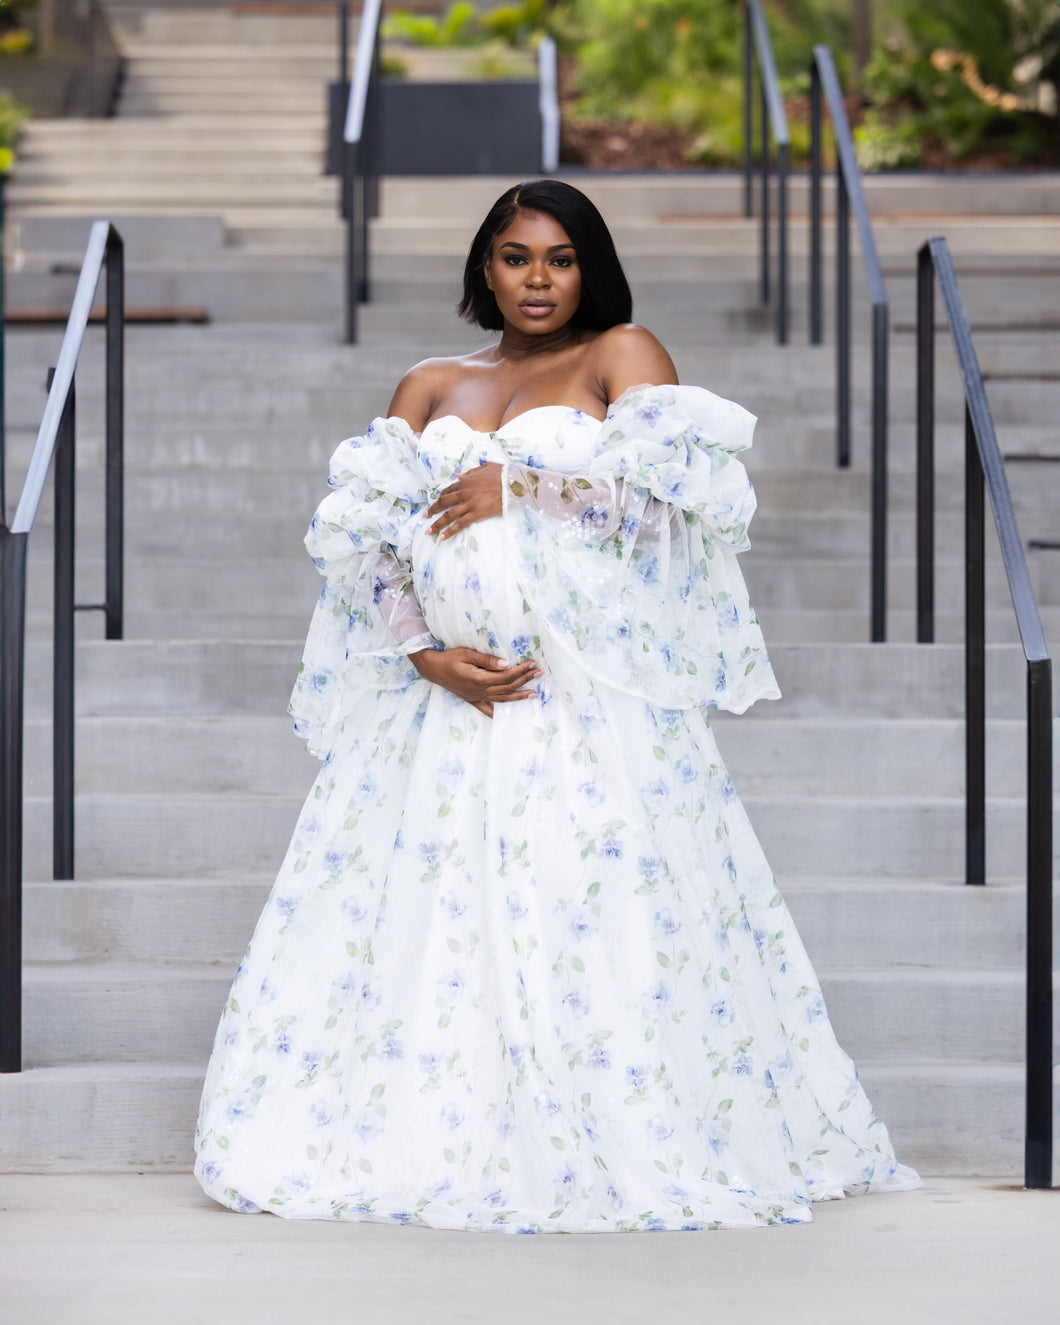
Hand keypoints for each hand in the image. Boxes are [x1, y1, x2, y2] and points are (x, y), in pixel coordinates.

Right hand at [411, 646, 540, 718]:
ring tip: (534, 694)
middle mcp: (480, 691)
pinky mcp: (472, 700)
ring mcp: (477, 697)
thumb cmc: (449, 658)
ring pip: (502, 699)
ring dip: (519, 696)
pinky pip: (487, 709)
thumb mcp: (467, 654)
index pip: (507, 676)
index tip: (533, 664)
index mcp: (480, 679)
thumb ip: (487, 660)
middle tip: (539, 673)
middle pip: (508, 687)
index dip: (521, 670)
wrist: (432, 669)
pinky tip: (506, 715)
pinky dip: (497, 713)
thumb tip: (506, 664)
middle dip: (525, 680)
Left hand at [426, 462, 503, 539]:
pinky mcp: (476, 514)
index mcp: (465, 481)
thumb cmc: (503, 474)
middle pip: (444, 503)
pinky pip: (460, 524)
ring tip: (428, 531)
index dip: (440, 496)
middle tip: (424, 517)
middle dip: (433, 510)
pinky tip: (442, 537)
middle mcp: (464, 493)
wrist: (513, 483)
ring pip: (448, 516)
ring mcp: (469, 504)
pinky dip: (450, 531)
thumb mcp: (485, 467)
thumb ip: (471, 472)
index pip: (448, 490)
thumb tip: (459, 475)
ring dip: (436, 524)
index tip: (436, 501)